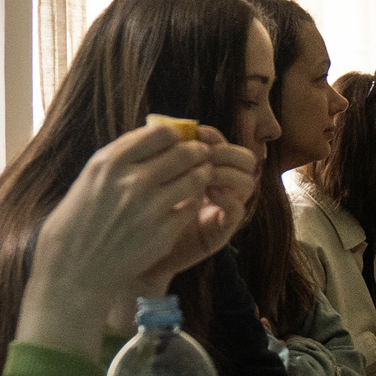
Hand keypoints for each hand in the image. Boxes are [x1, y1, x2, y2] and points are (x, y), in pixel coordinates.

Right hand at [19, 123, 240, 351]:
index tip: (181, 140)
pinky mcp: (163, 233)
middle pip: (184, 153)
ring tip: (200, 176)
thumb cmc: (83, 216)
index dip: (177, 135)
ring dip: (202, 175)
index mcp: (111, 162)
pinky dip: (194, 202)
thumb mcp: (93, 176)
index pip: (162, 133)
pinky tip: (188, 202)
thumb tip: (161, 135)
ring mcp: (150, 208)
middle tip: (202, 155)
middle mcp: (132, 181)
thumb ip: (125, 154)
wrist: (75, 265)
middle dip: (198, 152)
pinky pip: (192, 207)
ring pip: (196, 179)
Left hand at [131, 123, 256, 293]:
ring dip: (228, 172)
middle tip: (204, 153)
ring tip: (206, 171)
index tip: (195, 133)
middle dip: (225, 151)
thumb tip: (157, 123)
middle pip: (243, 159)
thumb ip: (155, 154)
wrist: (128, 253)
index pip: (220, 143)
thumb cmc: (132, 212)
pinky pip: (237, 210)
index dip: (212, 136)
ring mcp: (222, 209)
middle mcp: (218, 186)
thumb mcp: (143, 177)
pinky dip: (228, 197)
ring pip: (247, 181)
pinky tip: (209, 192)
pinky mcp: (220, 231)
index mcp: (201, 169)